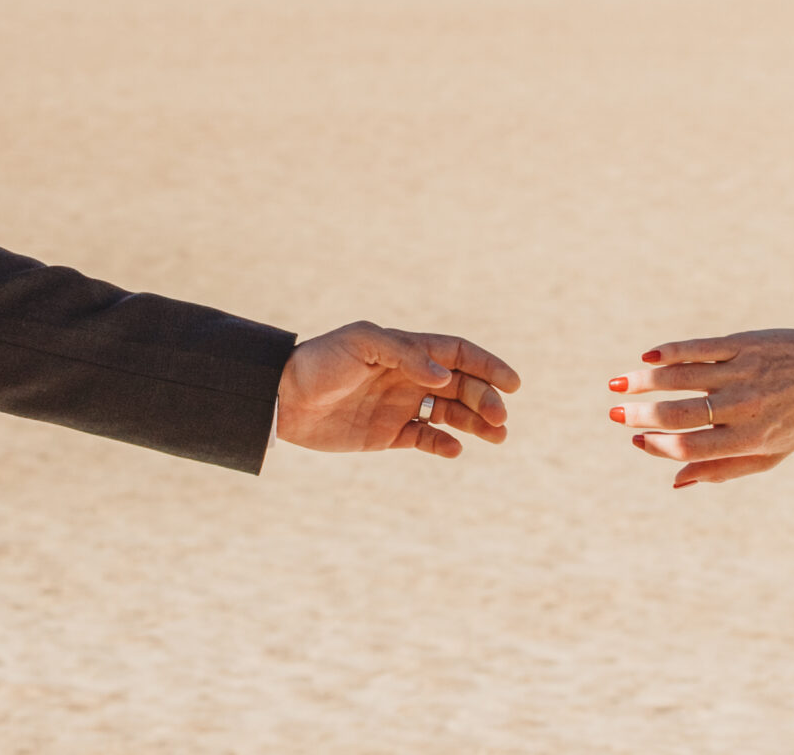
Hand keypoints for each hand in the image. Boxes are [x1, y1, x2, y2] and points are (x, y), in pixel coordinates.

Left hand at [277, 321, 520, 457]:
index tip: (513, 384)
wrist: (280, 398)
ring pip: (451, 414)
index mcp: (408, 351)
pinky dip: (443, 444)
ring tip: (497, 436)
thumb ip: (404, 353)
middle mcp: (410, 377)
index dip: (489, 366)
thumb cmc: (320, 362)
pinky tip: (453, 449)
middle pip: (463, 386)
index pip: (460, 354)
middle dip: (487, 400)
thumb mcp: (361, 344)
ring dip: (476, 423)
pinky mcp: (387, 434)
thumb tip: (442, 375)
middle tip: (500, 419)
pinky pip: (425, 439)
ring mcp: (400, 406)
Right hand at [608, 319, 793, 486]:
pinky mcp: (743, 343)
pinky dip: (668, 352)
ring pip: (681, 377)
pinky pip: (698, 348)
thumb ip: (723, 469)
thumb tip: (675, 480)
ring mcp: (743, 371)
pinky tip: (646, 358)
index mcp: (752, 437)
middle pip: (679, 413)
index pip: (691, 446)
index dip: (657, 445)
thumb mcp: (770, 453)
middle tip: (614, 414)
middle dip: (640, 415)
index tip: (636, 439)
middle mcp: (746, 405)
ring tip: (617, 385)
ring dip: (643, 382)